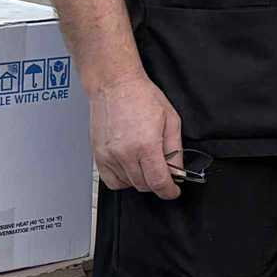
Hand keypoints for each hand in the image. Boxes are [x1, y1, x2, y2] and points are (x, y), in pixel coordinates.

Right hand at [91, 71, 184, 197]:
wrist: (115, 85)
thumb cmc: (141, 96)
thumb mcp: (171, 120)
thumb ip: (175, 149)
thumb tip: (178, 170)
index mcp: (146, 146)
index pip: (159, 182)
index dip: (169, 191)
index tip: (173, 191)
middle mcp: (125, 154)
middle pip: (144, 185)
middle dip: (157, 183)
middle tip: (162, 171)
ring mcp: (109, 156)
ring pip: (128, 184)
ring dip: (140, 180)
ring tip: (144, 162)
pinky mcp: (98, 155)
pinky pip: (110, 181)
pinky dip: (122, 180)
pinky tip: (129, 168)